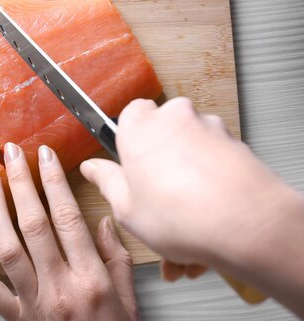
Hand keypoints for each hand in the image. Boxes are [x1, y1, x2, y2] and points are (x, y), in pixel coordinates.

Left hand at [0, 143, 138, 320]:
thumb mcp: (129, 299)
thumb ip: (116, 258)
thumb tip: (101, 222)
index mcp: (91, 279)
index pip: (68, 218)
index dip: (54, 182)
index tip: (45, 156)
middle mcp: (60, 288)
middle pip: (34, 225)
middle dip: (21, 183)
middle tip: (11, 154)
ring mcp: (34, 304)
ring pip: (7, 249)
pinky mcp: (17, 318)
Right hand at [80, 97, 291, 267]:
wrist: (248, 224)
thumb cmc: (184, 215)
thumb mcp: (126, 208)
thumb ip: (106, 182)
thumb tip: (92, 169)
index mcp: (139, 126)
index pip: (127, 116)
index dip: (127, 145)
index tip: (127, 167)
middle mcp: (174, 117)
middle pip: (160, 134)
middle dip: (158, 162)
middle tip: (154, 197)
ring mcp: (208, 126)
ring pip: (188, 148)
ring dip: (185, 174)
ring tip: (185, 214)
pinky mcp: (235, 142)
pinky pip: (213, 159)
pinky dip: (209, 180)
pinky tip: (207, 211)